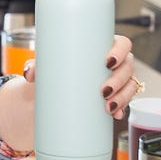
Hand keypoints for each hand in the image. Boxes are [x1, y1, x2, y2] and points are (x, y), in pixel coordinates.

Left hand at [22, 34, 136, 120]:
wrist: (46, 95)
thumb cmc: (52, 71)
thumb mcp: (45, 66)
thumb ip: (36, 66)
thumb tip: (30, 73)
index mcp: (101, 47)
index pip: (122, 43)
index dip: (121, 50)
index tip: (108, 62)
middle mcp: (113, 63)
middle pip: (128, 66)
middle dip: (120, 80)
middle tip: (103, 91)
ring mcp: (116, 81)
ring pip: (130, 86)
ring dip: (123, 97)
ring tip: (107, 108)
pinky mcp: (112, 98)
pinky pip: (124, 103)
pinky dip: (121, 110)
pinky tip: (116, 116)